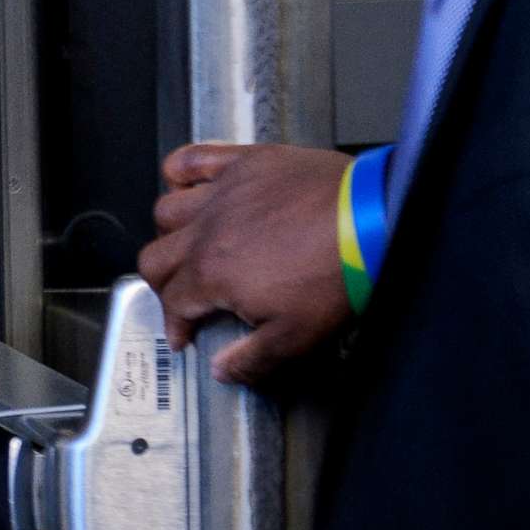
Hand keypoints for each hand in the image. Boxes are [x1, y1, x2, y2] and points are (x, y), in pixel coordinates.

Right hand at [137, 142, 353, 385]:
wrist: (372, 220)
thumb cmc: (339, 270)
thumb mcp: (299, 337)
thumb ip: (254, 360)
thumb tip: (224, 370)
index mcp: (213, 273)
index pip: (173, 303)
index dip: (175, 325)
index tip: (184, 334)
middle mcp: (206, 230)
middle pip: (156, 257)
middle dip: (162, 283)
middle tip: (180, 295)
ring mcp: (221, 193)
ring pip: (165, 211)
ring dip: (168, 233)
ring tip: (185, 245)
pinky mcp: (241, 164)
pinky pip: (190, 160)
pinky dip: (177, 172)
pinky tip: (183, 185)